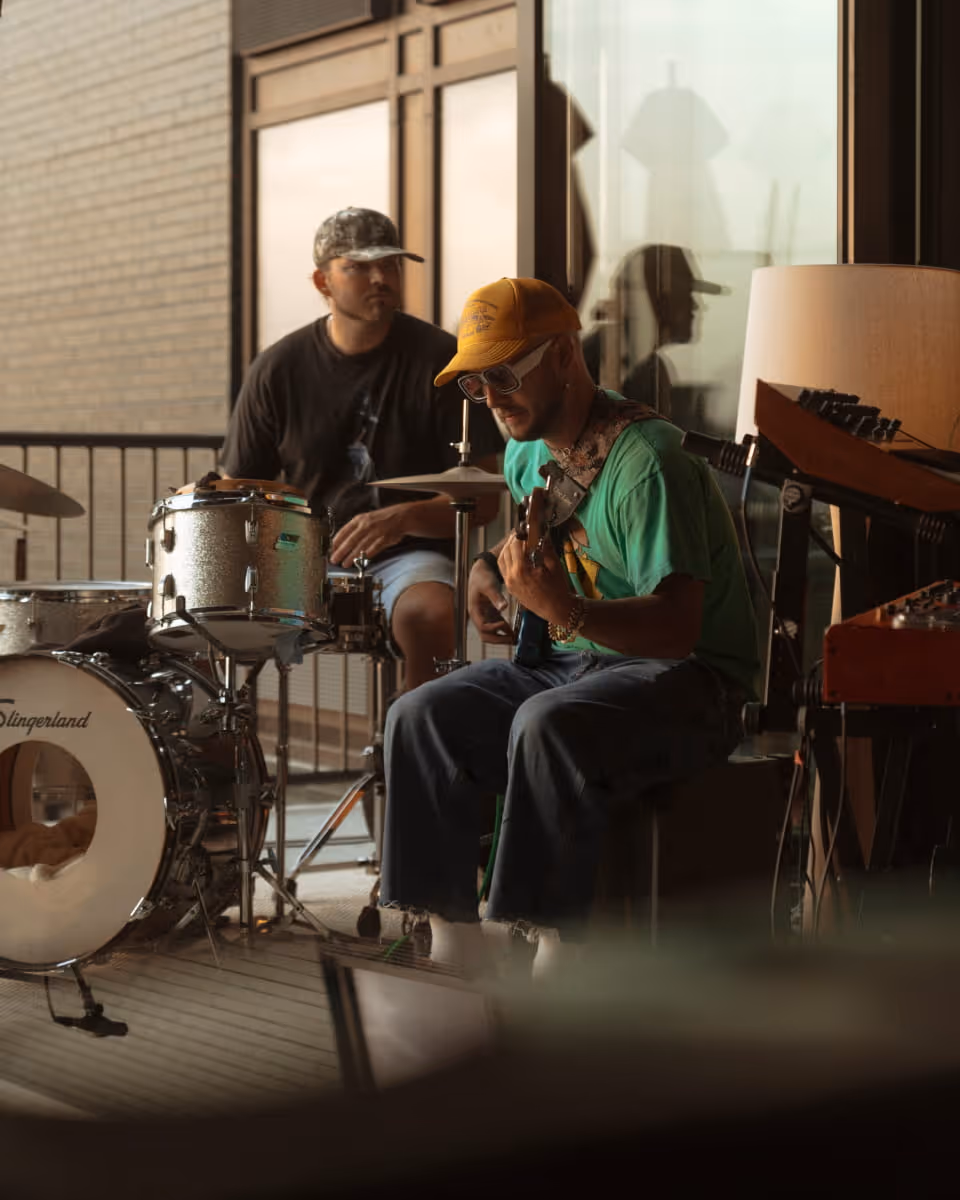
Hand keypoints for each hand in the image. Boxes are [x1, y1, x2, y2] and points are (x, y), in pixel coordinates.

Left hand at [330, 506, 409, 565]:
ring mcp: (376, 532)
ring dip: (351, 557)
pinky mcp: (384, 539)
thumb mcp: (366, 519)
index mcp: (359, 519)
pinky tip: (360, 561)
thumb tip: (342, 542)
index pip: (344, 531)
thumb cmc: (382, 519)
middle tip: (334, 560)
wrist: (401, 516)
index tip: (331, 550)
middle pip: (350, 540)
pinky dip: (366, 556)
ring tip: (345, 564)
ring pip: (360, 547)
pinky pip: (373, 549)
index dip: (336, 542)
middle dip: (341, 552)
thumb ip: (355, 529)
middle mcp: (366, 525)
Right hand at [468, 561, 513, 643]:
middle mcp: (478, 615)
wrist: (481, 570)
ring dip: (501, 637)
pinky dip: (503, 630)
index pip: (482, 626)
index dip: (493, 628)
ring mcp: (483, 615)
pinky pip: (496, 625)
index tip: (505, 623)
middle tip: (511, 640)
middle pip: (485, 634)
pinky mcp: (490, 612)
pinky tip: (512, 632)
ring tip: (514, 639)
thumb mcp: (489, 585)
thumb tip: (503, 607)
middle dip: (498, 639)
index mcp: (474, 610)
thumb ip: (496, 597)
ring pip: (491, 632)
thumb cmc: (483, 577)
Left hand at [498, 487, 571, 625]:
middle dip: (514, 539)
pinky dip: (506, 559)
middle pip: (507, 550)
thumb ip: (545, 547)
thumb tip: (542, 532)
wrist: (556, 609)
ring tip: (518, 542)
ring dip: (508, 548)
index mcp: (522, 569)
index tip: (526, 527)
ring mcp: (509, 583)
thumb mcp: (554, 565)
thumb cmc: (558, 588)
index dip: (521, 533)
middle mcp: (511, 576)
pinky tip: (515, 555)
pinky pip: (503, 569)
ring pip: (502, 559)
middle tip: (523, 532)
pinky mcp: (510, 587)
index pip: (516, 544)